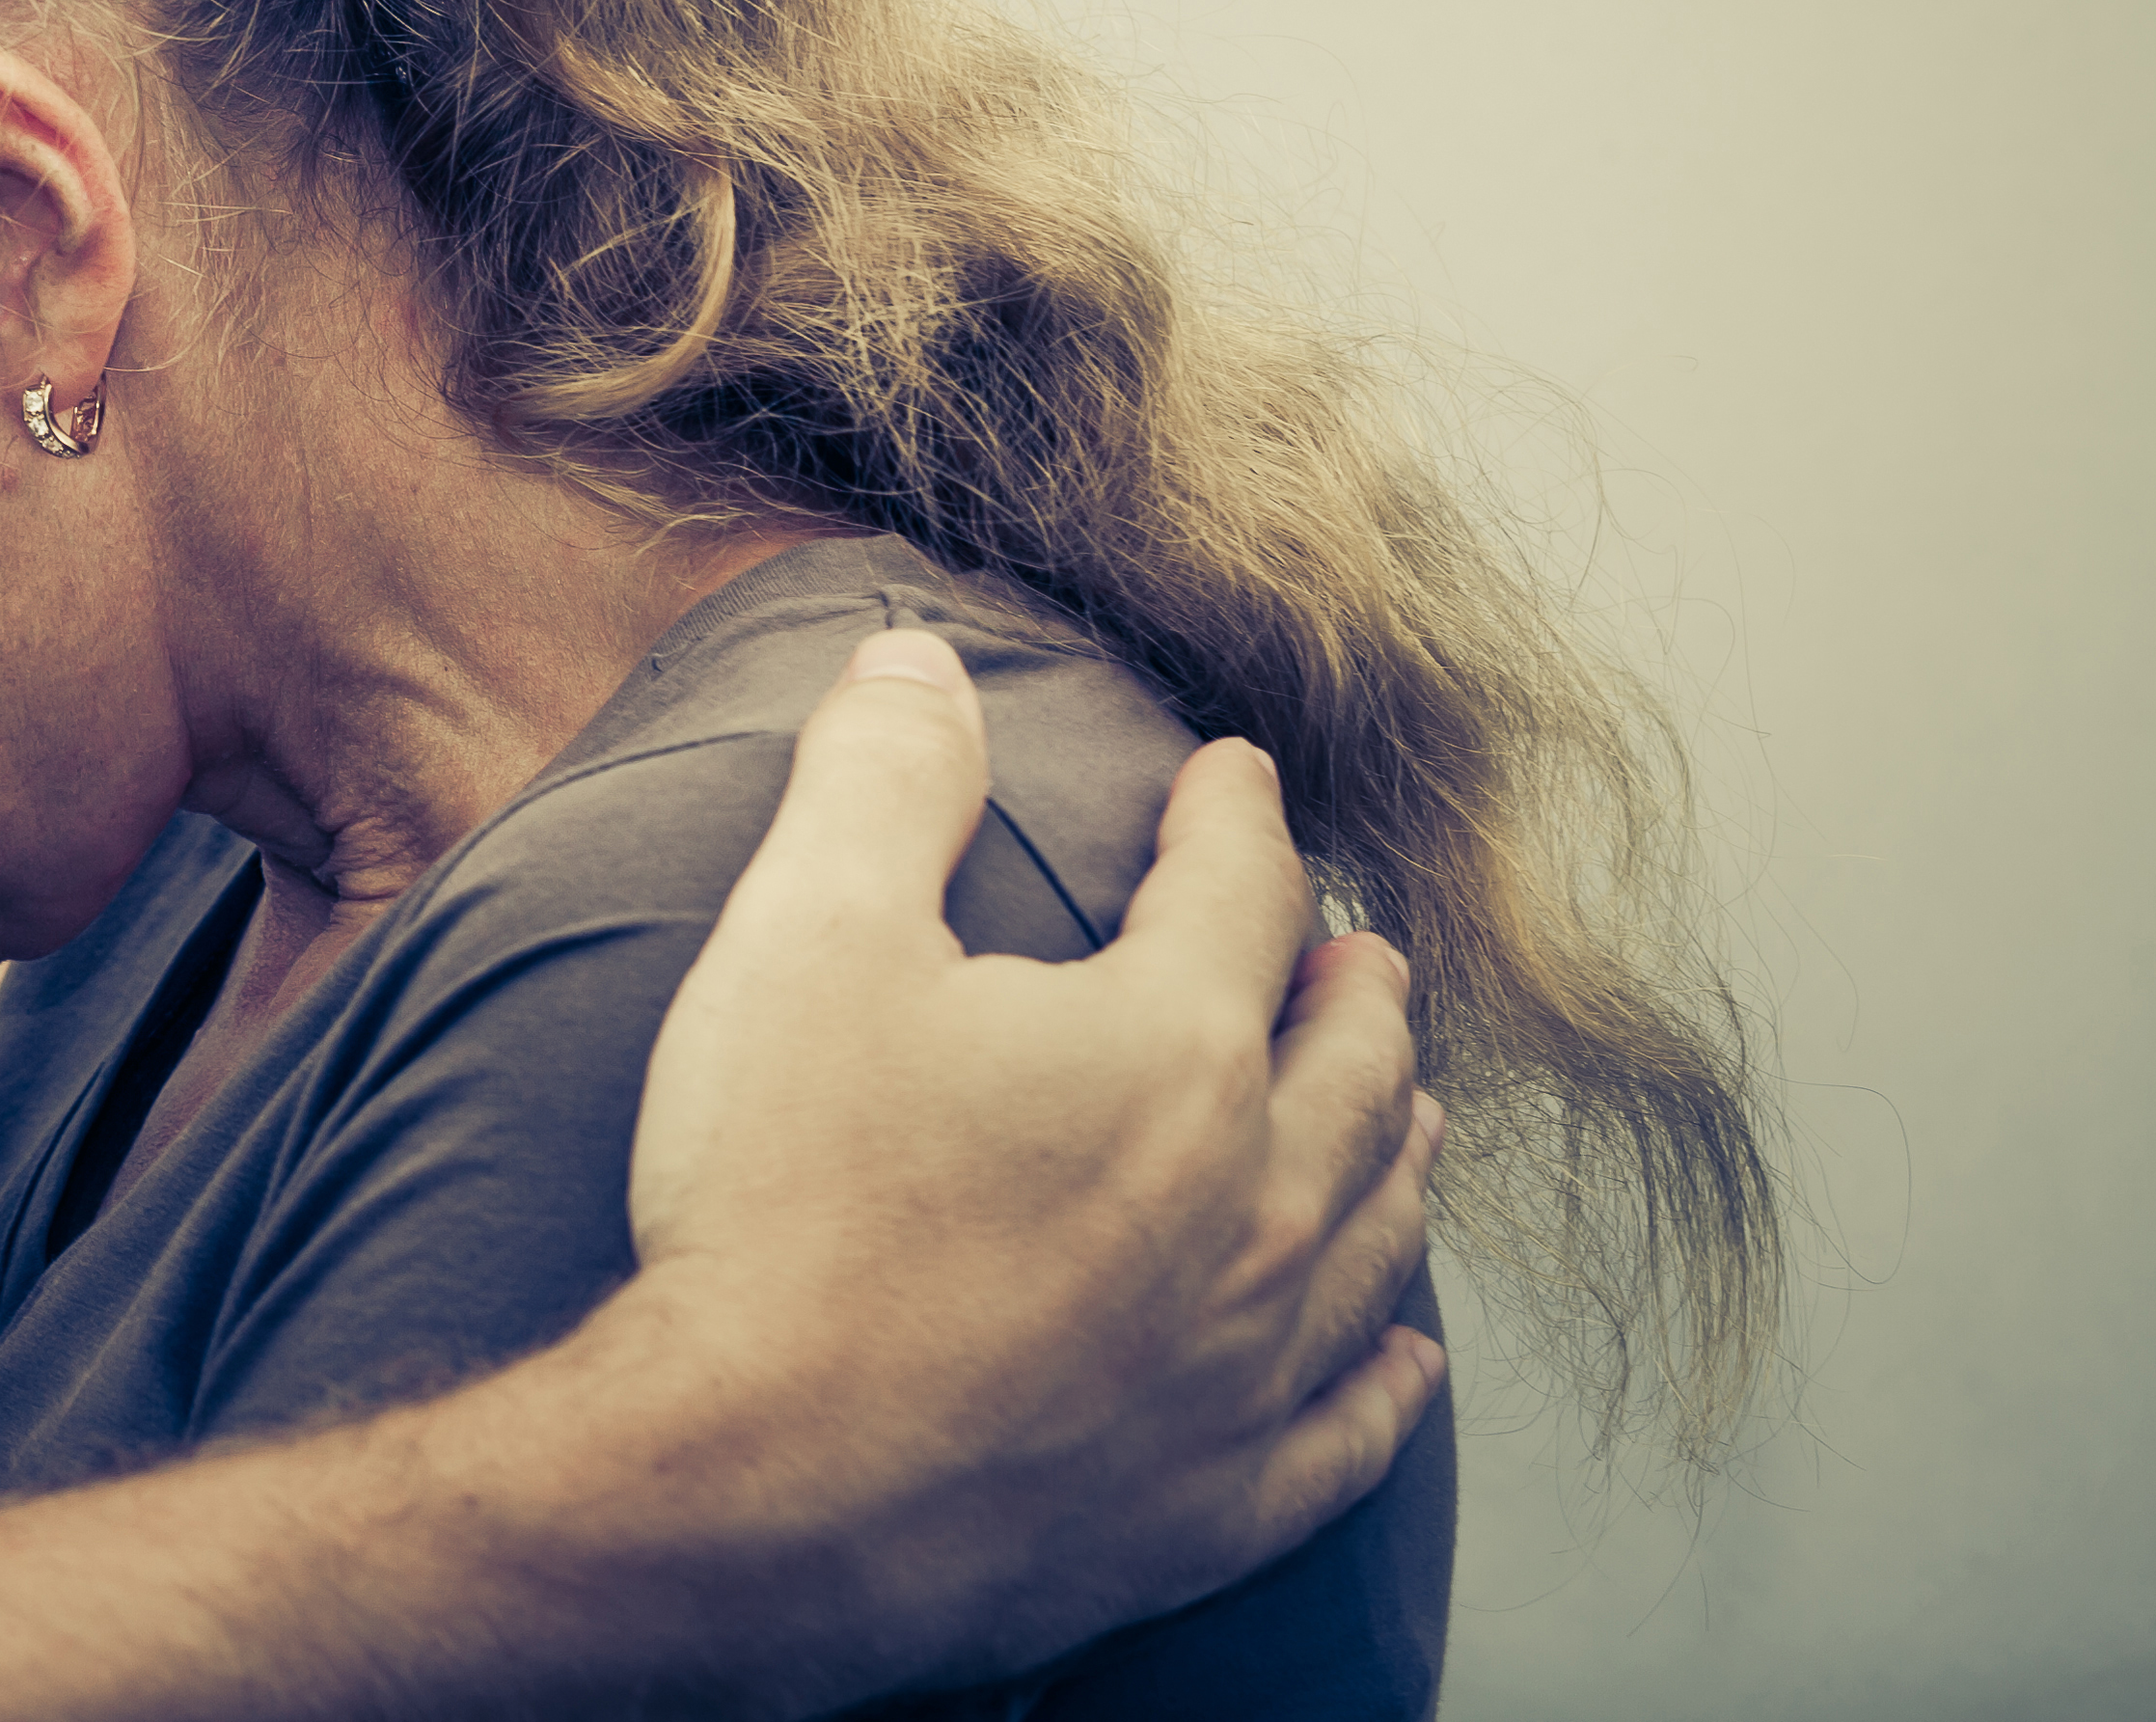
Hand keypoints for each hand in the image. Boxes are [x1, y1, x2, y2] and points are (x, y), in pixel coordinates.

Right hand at [615, 628, 1444, 1692]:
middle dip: (1357, 984)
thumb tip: (920, 660)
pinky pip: (1350, 1428)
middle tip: (1356, 945)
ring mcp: (1246, 1366)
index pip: (1243, 890)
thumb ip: (878, 777)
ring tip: (1407, 1106)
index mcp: (1172, 1050)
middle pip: (1353, 1063)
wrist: (754, 1495)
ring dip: (1398, 1147)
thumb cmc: (779, 1210)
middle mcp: (1255, 1205)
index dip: (1237, 815)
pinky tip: (1404, 1355)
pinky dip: (1388, 1377)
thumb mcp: (801, 936)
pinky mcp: (1215, 1502)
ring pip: (1376, 1231)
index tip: (1234, 776)